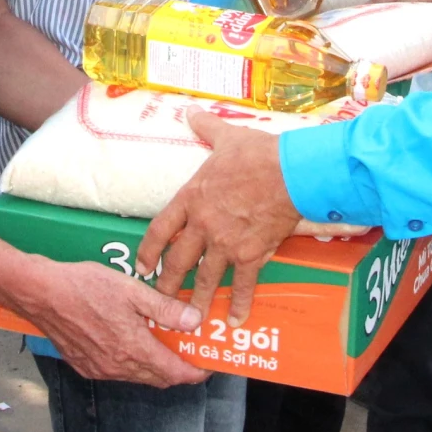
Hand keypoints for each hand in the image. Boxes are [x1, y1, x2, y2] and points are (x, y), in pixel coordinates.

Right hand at [6, 254, 210, 386]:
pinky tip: (129, 338)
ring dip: (154, 364)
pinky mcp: (85, 366)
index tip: (208, 363)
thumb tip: (194, 321)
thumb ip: (164, 309)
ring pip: (138, 375)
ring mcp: (100, 369)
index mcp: (134, 349)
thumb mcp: (131, 290)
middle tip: (188, 347)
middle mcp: (118, 367)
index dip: (196, 371)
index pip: (176, 373)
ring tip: (160, 339)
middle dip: (178, 367)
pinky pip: (117, 371)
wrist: (41, 294)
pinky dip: (131, 361)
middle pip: (159, 378)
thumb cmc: (84, 287)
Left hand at [137, 110, 365, 326]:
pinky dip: (240, 304)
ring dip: (197, 300)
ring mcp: (226, 243)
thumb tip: (192, 112)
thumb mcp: (226, 137)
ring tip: (191, 319)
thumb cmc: (257, 154)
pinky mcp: (252, 254)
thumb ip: (205, 128)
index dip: (149, 250)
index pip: (160, 229)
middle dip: (168, 282)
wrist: (289, 172)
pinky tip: (236, 319)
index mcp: (191, 198)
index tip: (142, 265)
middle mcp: (203, 225)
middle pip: (179, 260)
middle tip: (160, 299)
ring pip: (206, 278)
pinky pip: (243, 285)